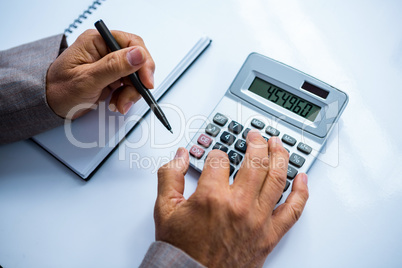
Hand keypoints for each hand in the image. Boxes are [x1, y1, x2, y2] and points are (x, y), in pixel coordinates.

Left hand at [46, 29, 154, 118]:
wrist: (50, 105)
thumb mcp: (88, 79)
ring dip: (132, 92)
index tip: (146, 81)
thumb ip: (114, 66)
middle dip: (137, 82)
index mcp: (97, 41)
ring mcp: (109, 64)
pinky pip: (130, 84)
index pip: (132, 43)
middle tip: (131, 96)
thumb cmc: (59, 90)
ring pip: (136, 75)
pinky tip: (117, 102)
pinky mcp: (112, 77)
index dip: (143, 62)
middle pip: (137, 61)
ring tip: (119, 103)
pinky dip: (127, 96)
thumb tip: (138, 54)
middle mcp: (105, 49)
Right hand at [155, 130, 308, 266]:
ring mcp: (257, 220)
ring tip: (278, 144)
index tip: (216, 157)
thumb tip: (180, 155)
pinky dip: (301, 192)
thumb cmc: (182, 248)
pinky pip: (293, 210)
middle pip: (255, 160)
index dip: (216, 153)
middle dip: (255, 142)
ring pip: (277, 178)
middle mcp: (238, 205)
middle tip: (255, 136)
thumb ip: (170, 176)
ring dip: (279, 155)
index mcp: (212, 197)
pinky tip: (302, 178)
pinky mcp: (269, 235)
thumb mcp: (164, 209)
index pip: (220, 159)